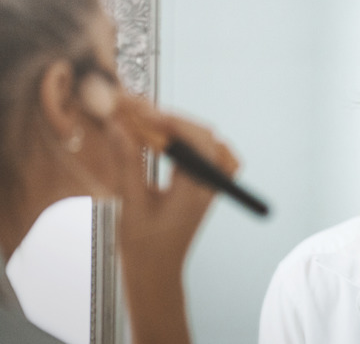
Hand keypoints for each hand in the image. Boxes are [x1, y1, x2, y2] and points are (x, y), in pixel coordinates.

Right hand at [111, 95, 238, 264]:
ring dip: (186, 130)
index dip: (172, 121)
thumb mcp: (130, 202)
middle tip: (141, 115)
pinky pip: (213, 157)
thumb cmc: (143, 246)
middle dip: (174, 121)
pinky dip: (194, 143)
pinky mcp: (206, 189)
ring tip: (155, 126)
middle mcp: (210, 187)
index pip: (198, 141)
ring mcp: (212, 188)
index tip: (144, 113)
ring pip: (213, 145)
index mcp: (195, 190)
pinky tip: (172, 142)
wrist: (157, 272)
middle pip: (206, 138)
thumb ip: (128, 162)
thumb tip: (119, 126)